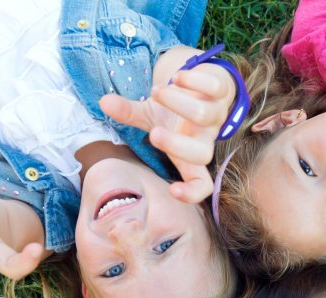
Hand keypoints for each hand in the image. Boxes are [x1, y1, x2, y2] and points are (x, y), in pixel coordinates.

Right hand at [100, 64, 234, 203]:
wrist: (201, 83)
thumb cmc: (174, 111)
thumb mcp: (149, 117)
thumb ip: (128, 114)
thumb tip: (103, 102)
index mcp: (190, 155)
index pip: (201, 184)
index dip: (192, 193)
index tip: (171, 190)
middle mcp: (205, 137)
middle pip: (203, 154)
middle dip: (176, 145)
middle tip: (153, 134)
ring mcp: (217, 114)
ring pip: (203, 115)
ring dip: (176, 102)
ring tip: (156, 90)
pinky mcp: (222, 90)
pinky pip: (214, 88)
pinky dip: (193, 81)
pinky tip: (177, 76)